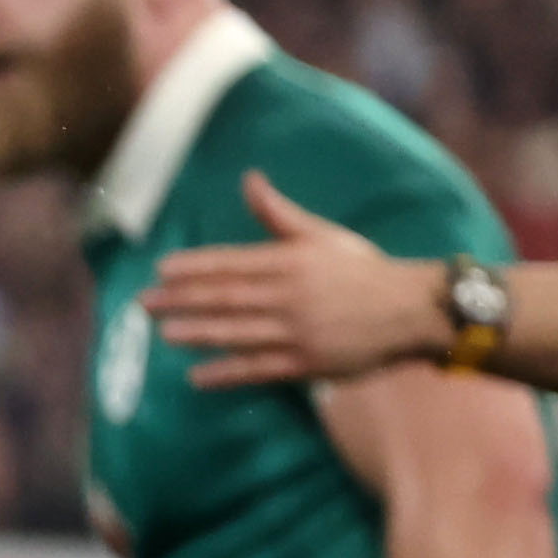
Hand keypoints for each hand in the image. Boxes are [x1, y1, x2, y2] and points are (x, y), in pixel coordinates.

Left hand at [138, 174, 448, 389]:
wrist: (413, 309)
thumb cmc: (362, 270)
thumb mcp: (322, 236)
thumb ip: (279, 214)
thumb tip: (250, 179)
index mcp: (292, 261)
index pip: (232, 262)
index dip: (194, 266)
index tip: (161, 269)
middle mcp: (291, 295)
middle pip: (226, 297)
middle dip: (182, 299)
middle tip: (144, 303)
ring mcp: (298, 331)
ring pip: (237, 332)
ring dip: (197, 332)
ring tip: (164, 332)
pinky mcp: (308, 363)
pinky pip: (259, 369)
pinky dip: (227, 373)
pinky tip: (197, 377)